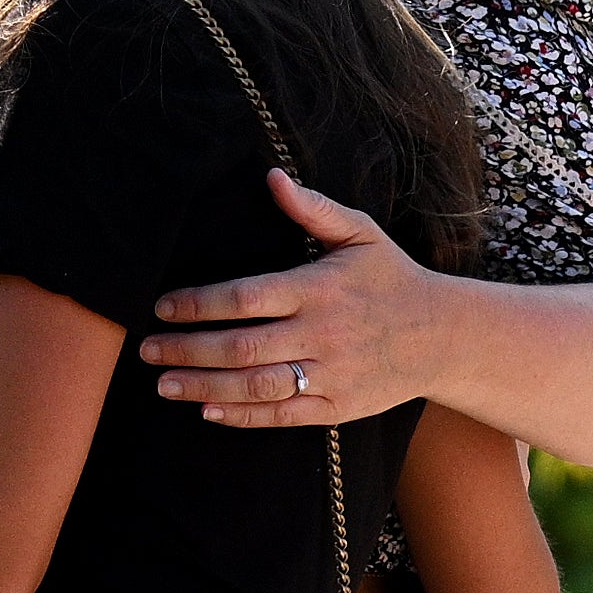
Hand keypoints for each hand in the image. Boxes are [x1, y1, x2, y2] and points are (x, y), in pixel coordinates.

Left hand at [138, 170, 446, 426]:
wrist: (446, 336)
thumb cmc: (392, 279)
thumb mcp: (361, 235)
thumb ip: (313, 209)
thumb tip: (272, 177)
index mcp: (320, 289)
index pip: (247, 297)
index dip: (200, 304)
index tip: (163, 307)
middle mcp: (323, 334)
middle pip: (242, 346)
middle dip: (188, 350)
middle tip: (147, 350)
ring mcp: (332, 374)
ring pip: (256, 385)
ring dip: (203, 386)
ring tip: (163, 383)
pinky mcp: (339, 407)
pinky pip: (282, 416)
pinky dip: (242, 415)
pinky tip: (206, 409)